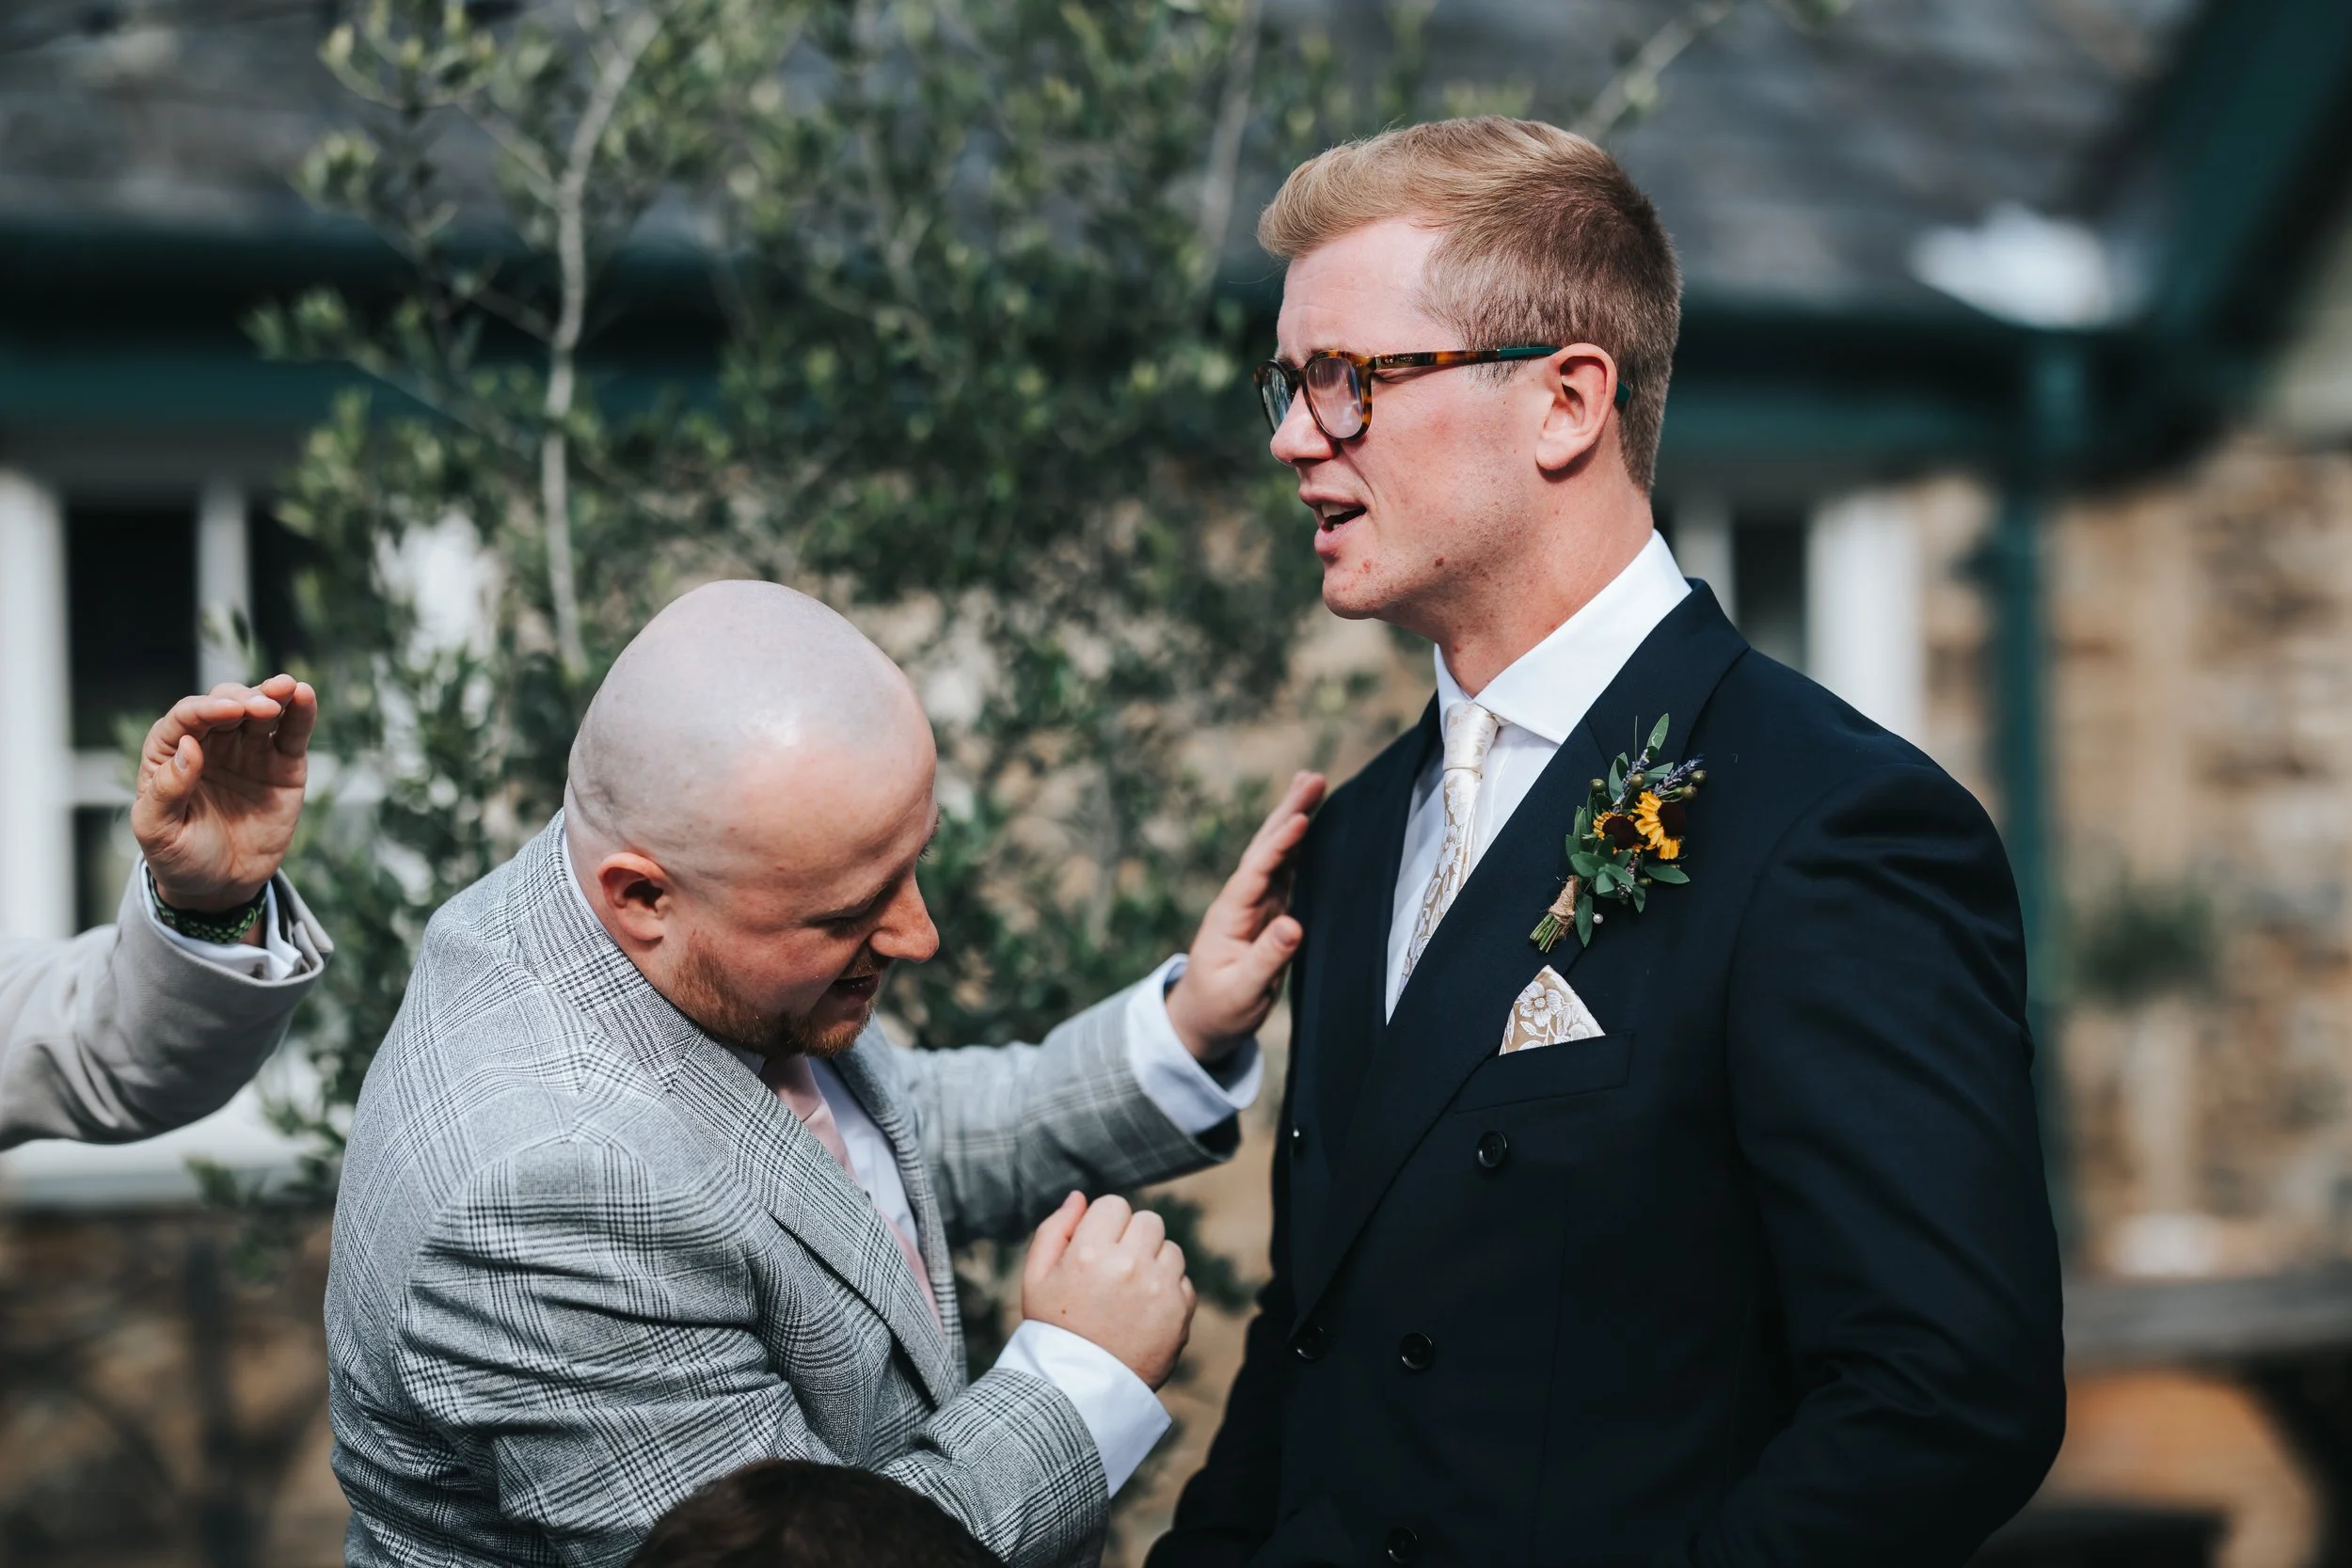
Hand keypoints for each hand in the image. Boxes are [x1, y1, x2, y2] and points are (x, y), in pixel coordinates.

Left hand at [132, 675, 316, 923]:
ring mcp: (249, 751)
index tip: (227, 712)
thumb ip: (167, 791)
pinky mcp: (283, 765)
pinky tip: (305, 696)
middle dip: (243, 698)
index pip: (187, 718)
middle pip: (226, 703)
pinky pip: (292, 732)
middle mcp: (211, 743)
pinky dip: (301, 712)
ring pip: (261, 710)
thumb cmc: (181, 858)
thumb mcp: (158, 832)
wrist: (222, 886)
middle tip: (260, 708)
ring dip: (273, 694)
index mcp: (171, 752)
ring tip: (287, 689)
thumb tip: (188, 747)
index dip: (206, 710)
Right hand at [1021, 1192, 1194, 1390]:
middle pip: (1148, 1220)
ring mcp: (1158, 1287)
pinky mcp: (1180, 1311)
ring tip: (1129, 1294)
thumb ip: (1055, 1229)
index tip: (1097, 1249)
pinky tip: (1143, 1313)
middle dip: (1132, 1239)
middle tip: (1114, 1271)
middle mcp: (1128, 1264)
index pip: (1114, 1205)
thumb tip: (1080, 1196)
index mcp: (1088, 1251)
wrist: (1079, 1388)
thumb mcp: (1035, 1278)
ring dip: (1153, 1263)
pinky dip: (1168, 1291)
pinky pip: (1183, 1281)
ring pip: (1169, 1248)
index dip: (1105, 1225)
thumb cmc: (1054, 1329)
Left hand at [1164, 769, 1326, 1059]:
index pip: (1256, 872)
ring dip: (1293, 818)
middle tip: (1312, 778)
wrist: (1201, 1020)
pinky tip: (1308, 822)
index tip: (1301, 818)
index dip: (1278, 845)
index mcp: (1230, 916)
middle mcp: (1241, 902)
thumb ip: (1267, 960)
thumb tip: (1293, 925)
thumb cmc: (1219, 1010)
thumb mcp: (1242, 992)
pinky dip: (1298, 844)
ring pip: (1276, 853)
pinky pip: (1285, 870)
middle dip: (1288, 812)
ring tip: (1311, 783)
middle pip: (1266, 849)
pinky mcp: (1268, 912)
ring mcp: (1255, 904)